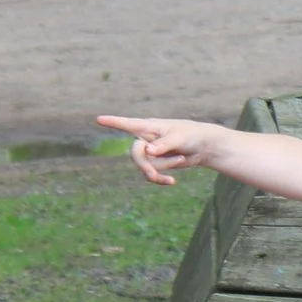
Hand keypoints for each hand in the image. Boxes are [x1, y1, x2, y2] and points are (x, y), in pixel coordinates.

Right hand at [98, 115, 218, 185]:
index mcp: (149, 127)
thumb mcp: (179, 138)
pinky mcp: (155, 164)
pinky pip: (151, 175)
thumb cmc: (191, 135)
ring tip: (181, 157)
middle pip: (136, 155)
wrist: (203, 147)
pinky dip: (161, 179)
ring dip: (164, 167)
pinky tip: (172, 182)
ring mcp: (149, 153)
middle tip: (153, 176)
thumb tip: (148, 151)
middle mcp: (145, 139)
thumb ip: (163, 144)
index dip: (113, 122)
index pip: (128, 124)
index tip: (98, 119)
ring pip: (146, 166)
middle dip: (145, 165)